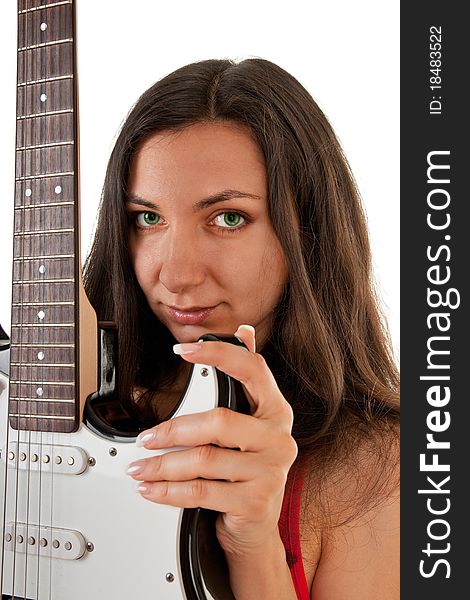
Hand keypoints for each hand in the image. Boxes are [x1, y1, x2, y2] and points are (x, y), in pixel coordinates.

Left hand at [127, 324, 297, 556]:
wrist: (256, 527)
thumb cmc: (245, 469)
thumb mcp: (248, 424)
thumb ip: (243, 380)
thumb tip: (246, 332)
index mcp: (276, 410)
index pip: (253, 370)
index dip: (219, 355)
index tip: (181, 350)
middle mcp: (278, 437)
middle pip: (219, 422)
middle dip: (173, 429)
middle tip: (146, 438)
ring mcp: (270, 471)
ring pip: (204, 460)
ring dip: (163, 464)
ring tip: (139, 466)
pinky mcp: (255, 502)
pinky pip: (200, 492)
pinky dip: (168, 491)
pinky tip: (151, 488)